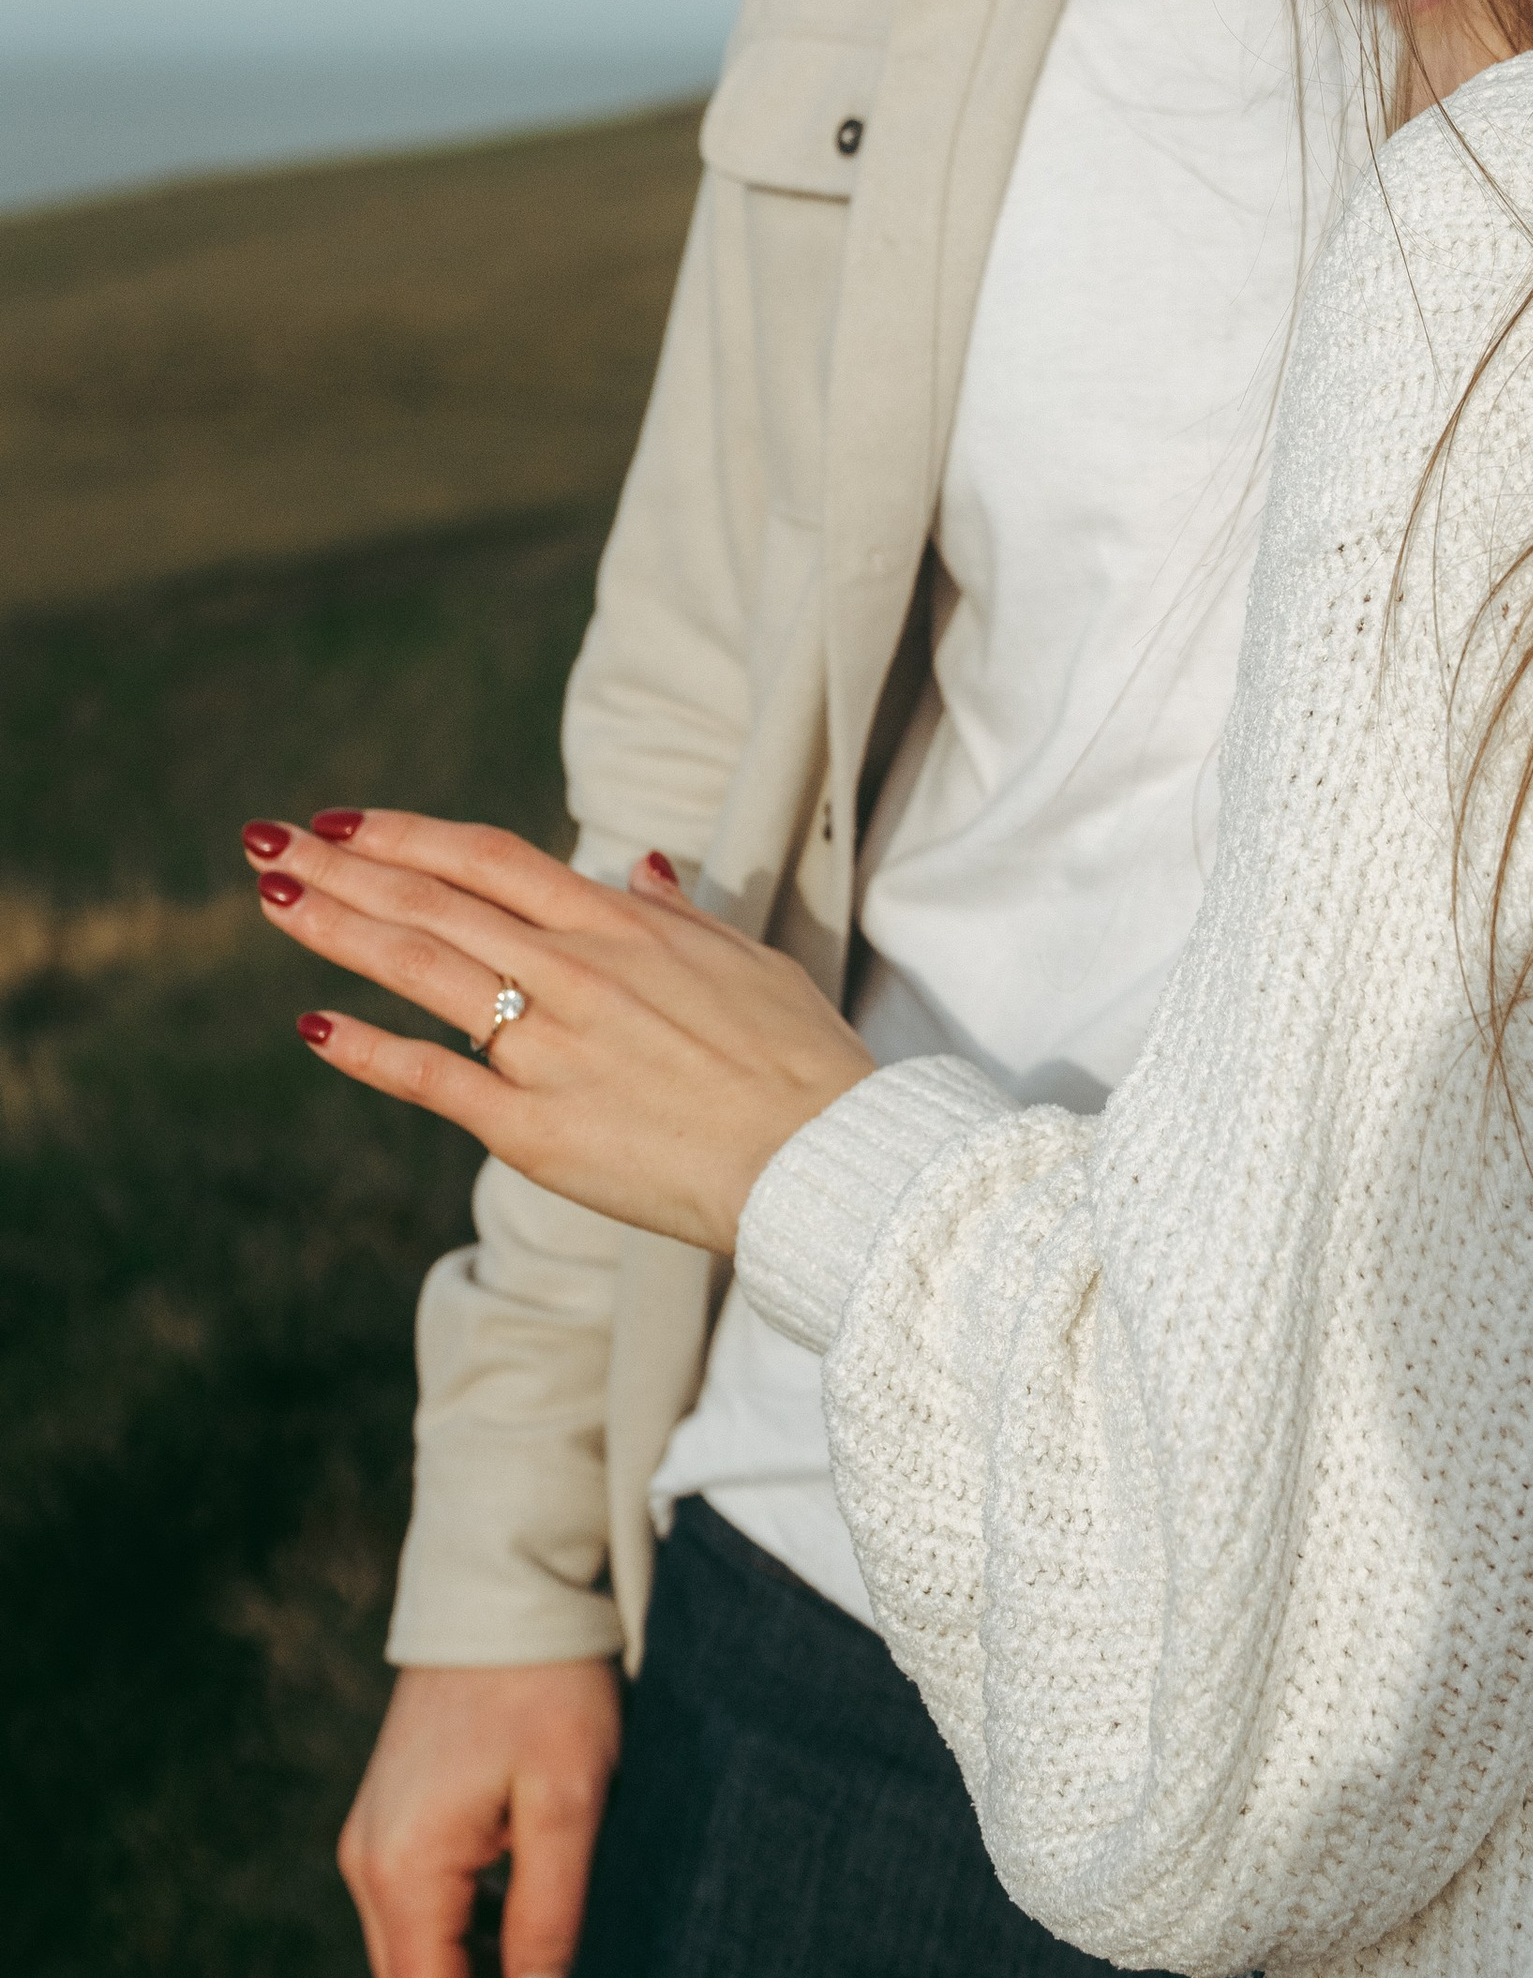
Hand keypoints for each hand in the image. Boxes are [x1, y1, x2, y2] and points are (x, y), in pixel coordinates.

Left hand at [247, 811, 872, 1248]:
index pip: (489, 858)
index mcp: (622, 927)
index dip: (408, 834)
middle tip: (266, 840)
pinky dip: (368, 1050)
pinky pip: (435, 1077)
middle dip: (342, 867)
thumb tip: (639, 864)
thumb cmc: (800, 1059)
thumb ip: (679, 912)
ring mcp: (551, 1047)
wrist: (821, 1158)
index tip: (345, 820)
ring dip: (337, 930)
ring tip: (272, 900)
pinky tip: (313, 1023)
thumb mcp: (747, 959)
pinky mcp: (537, 1127)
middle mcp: (576, 972)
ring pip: (423, 969)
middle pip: (435, 901)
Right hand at [338, 1659, 621, 1977]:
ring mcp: (379, 1837)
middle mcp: (371, 1861)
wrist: (505, 1578)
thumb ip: (551, 1914)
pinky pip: (430, 1907)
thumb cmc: (544, 1681)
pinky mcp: (401, 1814)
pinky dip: (479, 1939)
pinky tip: (541, 1937)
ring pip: (424, 1954)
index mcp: (401, 1867)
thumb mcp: (568, 1800)